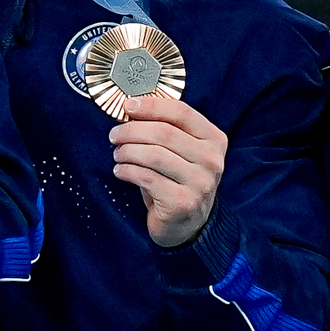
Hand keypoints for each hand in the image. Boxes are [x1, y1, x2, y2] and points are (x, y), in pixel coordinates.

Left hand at [106, 91, 228, 248]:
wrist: (187, 224)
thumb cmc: (177, 181)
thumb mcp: (180, 152)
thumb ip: (165, 130)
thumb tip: (131, 109)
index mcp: (214, 140)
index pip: (181, 113)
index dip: (151, 106)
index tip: (128, 106)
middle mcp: (212, 160)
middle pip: (163, 133)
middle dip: (131, 131)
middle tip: (114, 135)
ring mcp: (200, 183)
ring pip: (153, 155)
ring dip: (127, 151)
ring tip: (117, 154)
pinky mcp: (183, 202)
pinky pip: (146, 178)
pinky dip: (127, 171)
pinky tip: (120, 171)